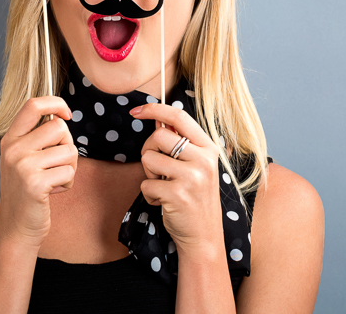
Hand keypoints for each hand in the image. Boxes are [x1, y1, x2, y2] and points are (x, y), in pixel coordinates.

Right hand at [0, 96, 77, 248]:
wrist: (15, 228)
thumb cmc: (26, 192)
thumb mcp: (23, 159)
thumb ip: (36, 137)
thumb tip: (61, 116)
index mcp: (10, 139)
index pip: (33, 105)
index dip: (56, 103)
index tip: (66, 114)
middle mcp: (13, 149)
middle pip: (59, 127)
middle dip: (67, 145)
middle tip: (56, 165)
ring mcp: (22, 166)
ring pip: (69, 150)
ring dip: (69, 167)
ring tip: (53, 180)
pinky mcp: (34, 183)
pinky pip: (69, 171)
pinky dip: (67, 183)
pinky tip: (52, 192)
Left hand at [130, 103, 223, 251]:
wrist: (204, 236)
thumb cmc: (196, 199)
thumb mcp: (197, 167)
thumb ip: (181, 144)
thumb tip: (157, 121)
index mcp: (209, 148)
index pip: (179, 117)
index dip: (155, 109)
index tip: (136, 110)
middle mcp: (203, 159)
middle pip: (159, 136)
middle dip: (148, 150)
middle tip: (157, 168)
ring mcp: (192, 177)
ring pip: (149, 159)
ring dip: (149, 175)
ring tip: (165, 187)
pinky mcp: (177, 194)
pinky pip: (146, 184)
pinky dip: (150, 195)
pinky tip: (165, 202)